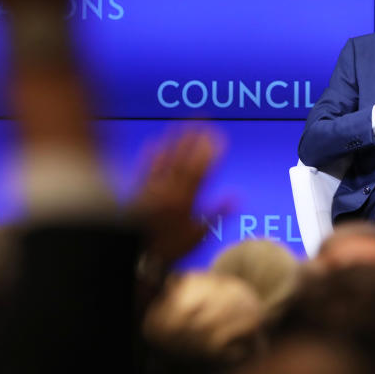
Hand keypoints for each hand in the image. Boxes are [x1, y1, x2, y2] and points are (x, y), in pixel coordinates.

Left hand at [132, 128, 226, 264]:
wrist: (138, 256)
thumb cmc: (171, 247)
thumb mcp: (199, 234)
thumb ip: (218, 212)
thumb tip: (236, 196)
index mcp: (185, 199)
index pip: (200, 169)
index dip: (210, 151)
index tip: (218, 135)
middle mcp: (168, 190)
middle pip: (183, 157)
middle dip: (193, 136)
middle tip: (201, 118)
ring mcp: (152, 188)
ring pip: (164, 159)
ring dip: (173, 139)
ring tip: (181, 123)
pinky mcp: (138, 191)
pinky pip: (145, 169)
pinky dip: (149, 156)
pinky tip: (153, 143)